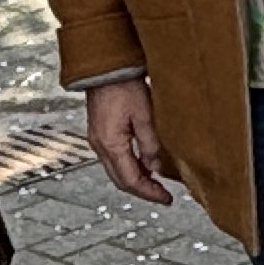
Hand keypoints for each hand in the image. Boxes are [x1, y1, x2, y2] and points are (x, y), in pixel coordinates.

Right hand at [84, 79, 170, 204]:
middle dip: (142, 190)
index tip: (166, 198)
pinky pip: (114, 157)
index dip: (150, 193)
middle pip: (121, 180)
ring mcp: (97, 139)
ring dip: (136, 178)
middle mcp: (100, 145)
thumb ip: (150, 144)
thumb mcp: (144, 116)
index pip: (131, 180)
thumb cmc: (123, 85)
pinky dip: (129, 165)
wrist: (106, 66)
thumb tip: (155, 168)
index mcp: (111, 144)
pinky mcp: (100, 131)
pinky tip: (144, 163)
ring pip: (116, 170)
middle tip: (162, 195)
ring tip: (156, 181)